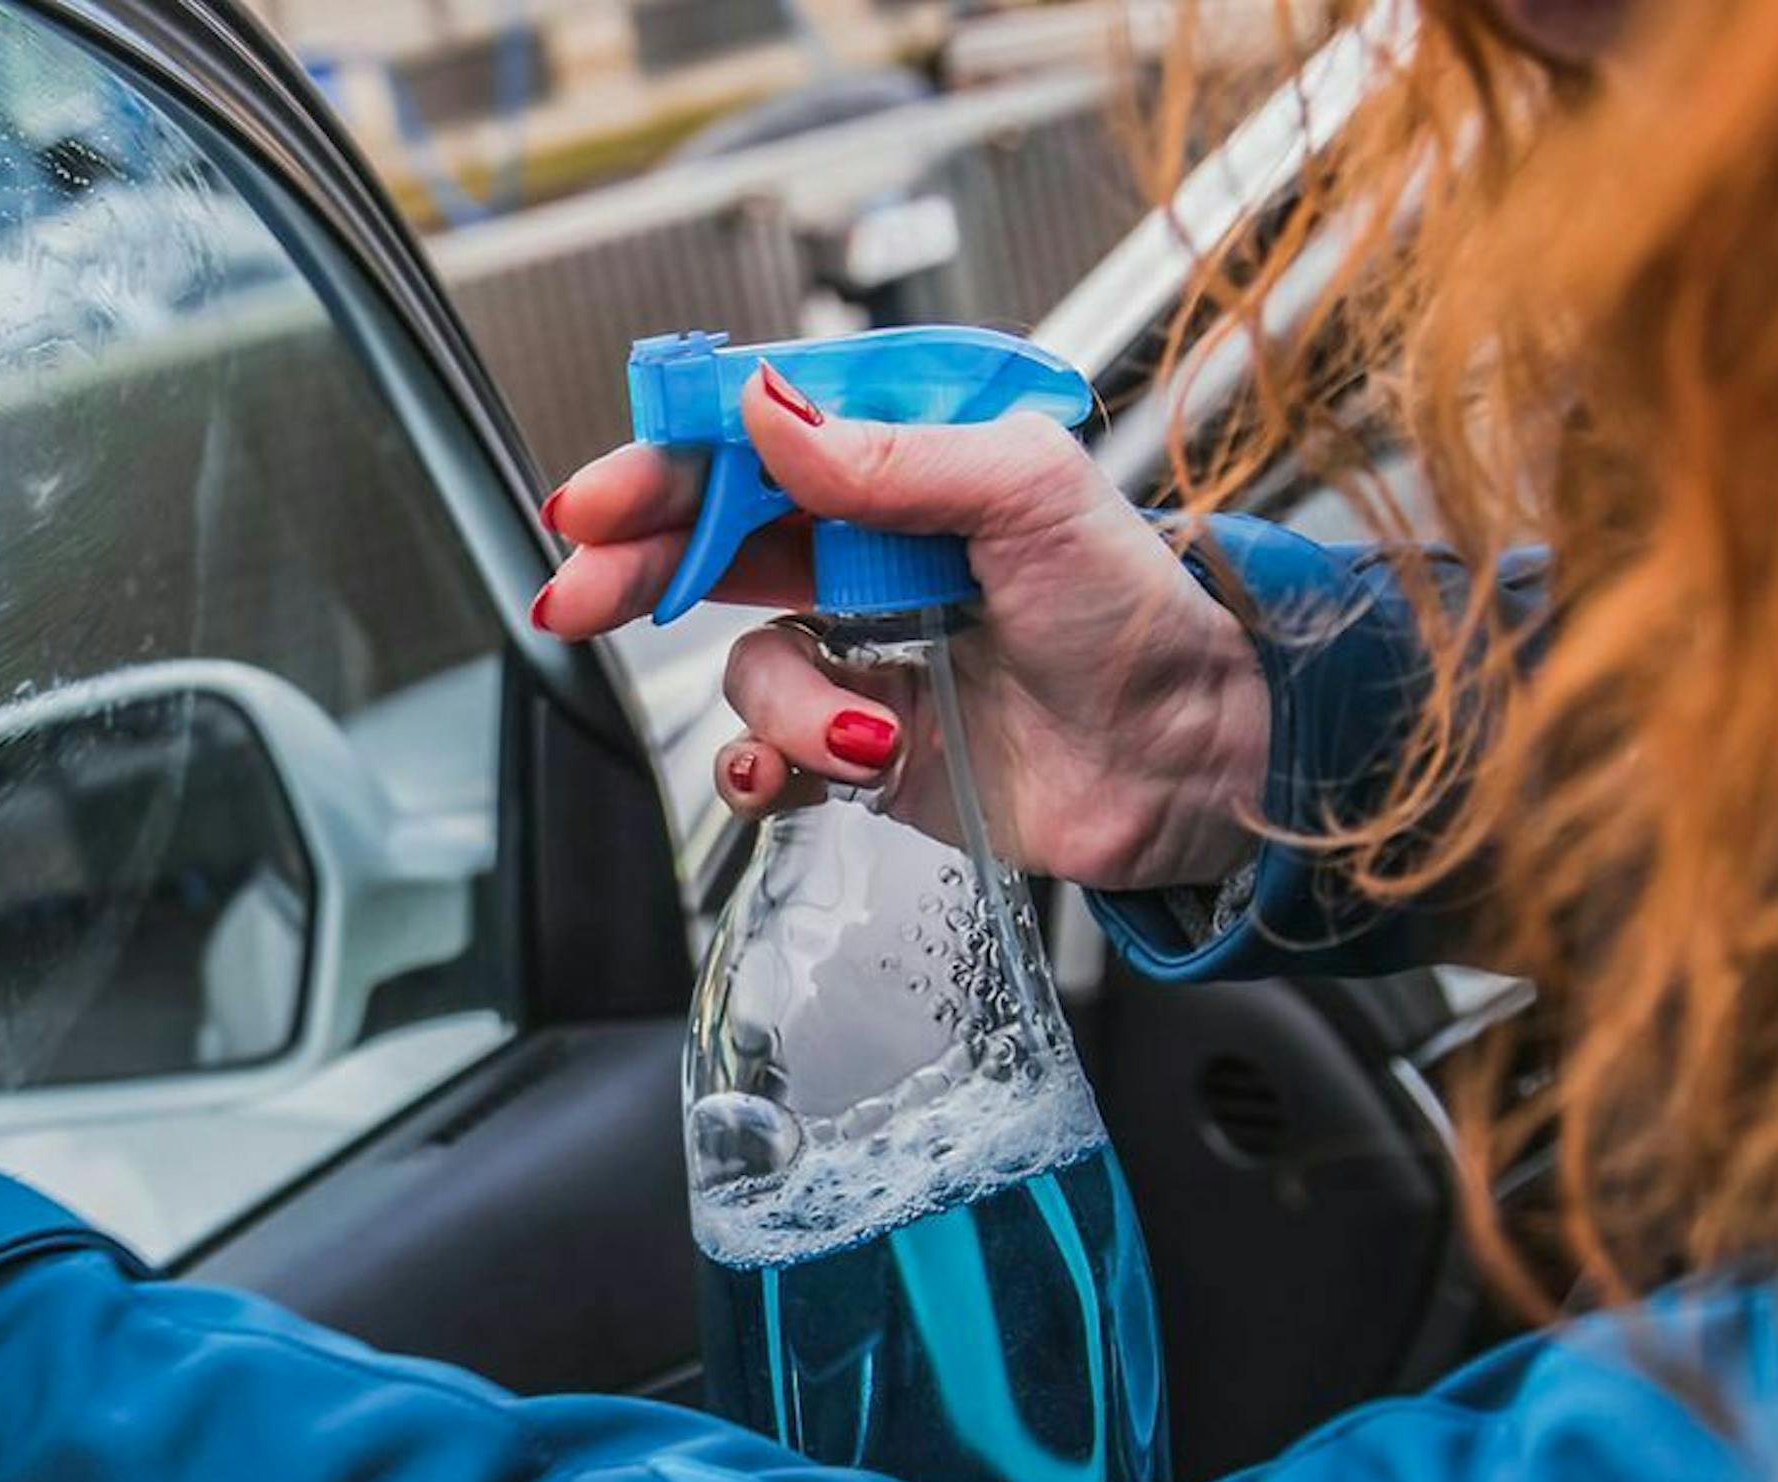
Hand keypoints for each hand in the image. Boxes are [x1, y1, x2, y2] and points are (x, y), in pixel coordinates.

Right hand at [535, 364, 1271, 892]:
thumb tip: (766, 411)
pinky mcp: (868, 752)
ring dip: (783, 707)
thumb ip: (888, 456)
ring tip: (867, 730)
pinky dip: (769, 771)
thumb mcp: (1028, 494)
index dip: (666, 468)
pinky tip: (803, 775)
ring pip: (746, 669)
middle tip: (577, 596)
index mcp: (904, 473)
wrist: (1200, 761)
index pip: (753, 453)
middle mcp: (871, 558)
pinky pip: (767, 759)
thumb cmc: (1143, 613)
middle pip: (710, 550)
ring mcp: (864, 655)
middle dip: (635, 572)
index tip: (600, 498)